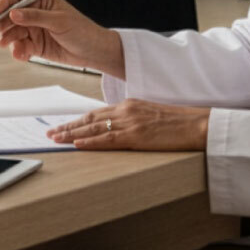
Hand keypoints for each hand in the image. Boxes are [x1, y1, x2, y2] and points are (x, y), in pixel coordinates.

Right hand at [0, 0, 125, 77]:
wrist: (93, 53)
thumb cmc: (82, 31)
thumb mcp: (58, 21)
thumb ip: (35, 17)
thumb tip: (14, 14)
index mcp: (43, 0)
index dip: (4, 2)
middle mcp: (36, 14)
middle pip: (11, 16)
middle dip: (2, 23)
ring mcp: (35, 30)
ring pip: (14, 33)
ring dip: (10, 40)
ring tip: (13, 47)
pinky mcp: (35, 45)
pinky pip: (21, 47)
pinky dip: (19, 51)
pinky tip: (22, 55)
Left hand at [46, 99, 209, 150]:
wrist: (199, 124)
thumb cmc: (180, 123)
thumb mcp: (152, 116)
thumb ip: (133, 120)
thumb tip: (117, 130)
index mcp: (130, 104)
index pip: (96, 112)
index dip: (77, 120)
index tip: (62, 125)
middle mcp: (127, 110)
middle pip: (90, 119)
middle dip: (68, 126)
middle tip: (50, 133)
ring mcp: (131, 122)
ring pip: (94, 129)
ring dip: (72, 135)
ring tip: (56, 139)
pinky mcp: (137, 136)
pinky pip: (108, 139)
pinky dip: (90, 142)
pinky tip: (77, 144)